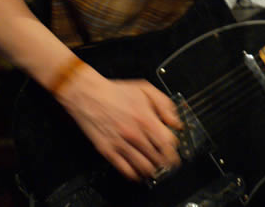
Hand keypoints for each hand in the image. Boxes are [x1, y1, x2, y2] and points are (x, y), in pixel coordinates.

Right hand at [55, 64, 181, 180]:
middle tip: (166, 160)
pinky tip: (139, 171)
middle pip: (158, 157)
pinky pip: (125, 170)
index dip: (174, 148)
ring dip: (152, 169)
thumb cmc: (116, 92)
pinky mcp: (108, 151)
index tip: (174, 150)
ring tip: (154, 166)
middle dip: (165, 160)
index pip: (167, 142)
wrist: (89, 95)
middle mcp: (134, 134)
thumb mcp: (146, 89)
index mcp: (145, 118)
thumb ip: (165, 104)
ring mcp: (121, 144)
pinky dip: (135, 174)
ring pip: (144, 167)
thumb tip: (175, 122)